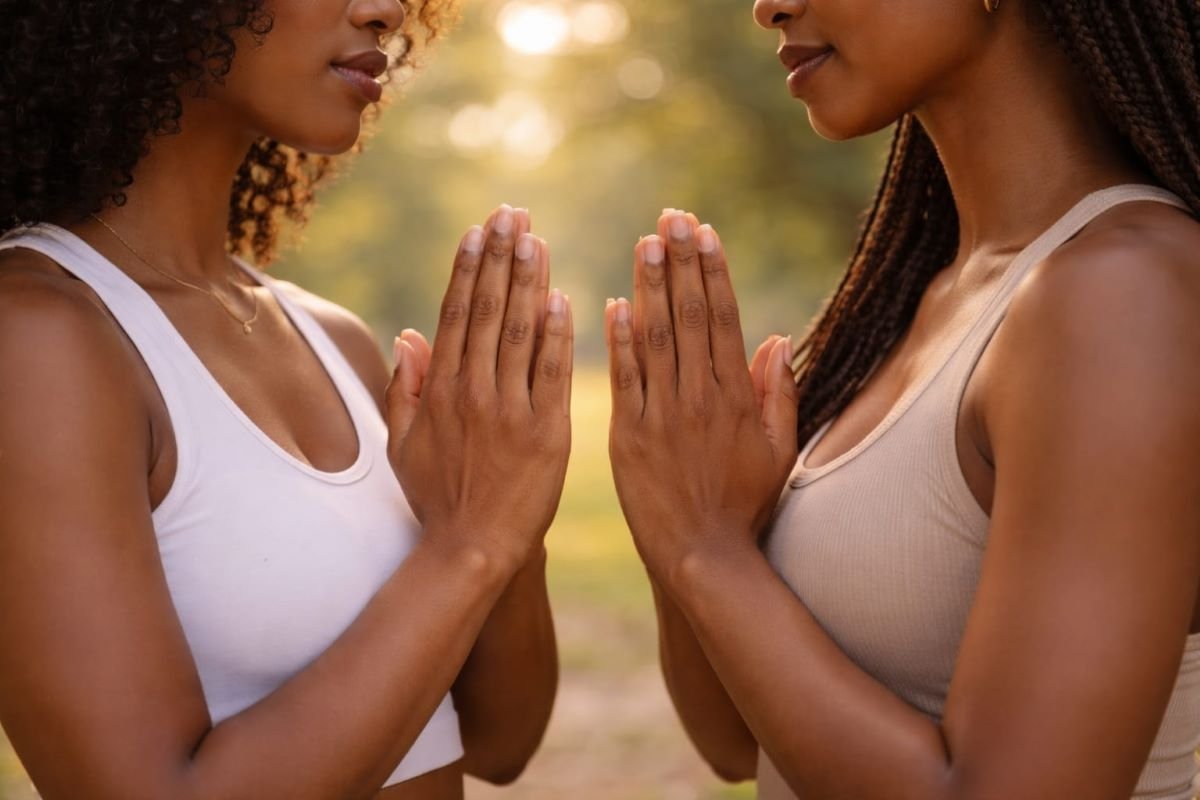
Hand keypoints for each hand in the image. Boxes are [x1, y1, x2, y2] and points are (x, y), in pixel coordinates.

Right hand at [386, 205, 572, 573]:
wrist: (472, 549)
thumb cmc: (438, 499)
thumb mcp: (402, 445)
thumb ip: (405, 389)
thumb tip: (409, 335)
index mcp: (440, 391)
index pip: (455, 314)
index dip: (468, 268)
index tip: (479, 229)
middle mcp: (471, 392)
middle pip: (486, 311)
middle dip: (499, 257)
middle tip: (512, 213)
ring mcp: (508, 411)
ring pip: (517, 333)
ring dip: (527, 281)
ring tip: (535, 237)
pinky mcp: (546, 432)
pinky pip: (551, 374)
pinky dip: (556, 335)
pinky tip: (563, 298)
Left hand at [606, 210, 797, 580]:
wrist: (702, 556)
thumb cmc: (745, 504)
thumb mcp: (778, 449)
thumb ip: (779, 392)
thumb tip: (778, 338)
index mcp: (736, 396)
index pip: (722, 318)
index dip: (712, 271)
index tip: (702, 231)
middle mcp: (700, 397)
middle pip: (690, 317)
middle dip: (680, 263)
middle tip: (671, 218)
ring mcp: (664, 415)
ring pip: (657, 339)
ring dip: (650, 287)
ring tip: (644, 242)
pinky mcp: (631, 436)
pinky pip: (625, 380)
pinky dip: (620, 341)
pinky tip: (615, 304)